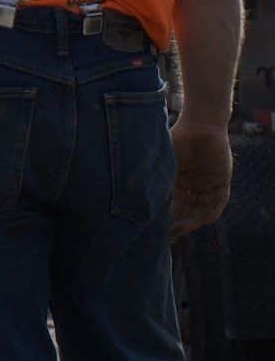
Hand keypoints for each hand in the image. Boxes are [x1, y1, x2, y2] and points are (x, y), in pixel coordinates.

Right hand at [169, 120, 232, 239]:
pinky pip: (218, 201)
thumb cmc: (176, 139)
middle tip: (171, 236)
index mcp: (176, 181)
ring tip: (184, 229)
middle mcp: (192, 185)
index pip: (172, 205)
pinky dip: (212, 211)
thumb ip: (157, 180)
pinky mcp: (222, 181)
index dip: (166, 218)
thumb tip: (138, 200)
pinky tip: (203, 220)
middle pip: (187, 210)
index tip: (158, 231)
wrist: (200, 124)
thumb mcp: (163, 163)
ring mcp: (207, 184)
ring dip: (193, 220)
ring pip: (202, 208)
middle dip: (180, 224)